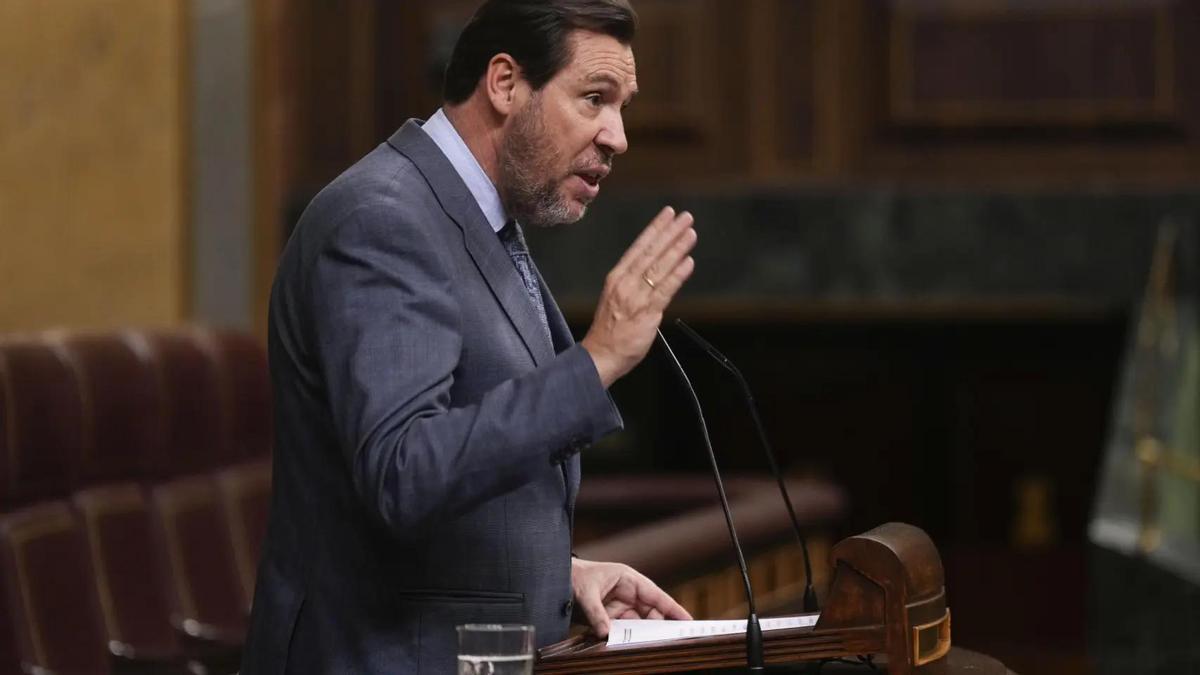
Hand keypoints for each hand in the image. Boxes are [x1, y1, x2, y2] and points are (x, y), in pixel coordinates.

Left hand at [571, 557, 692, 637]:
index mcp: (628, 579)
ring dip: (639, 635)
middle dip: (657, 627)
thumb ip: (597, 614)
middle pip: (650, 614)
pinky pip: (623, 630)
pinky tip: (625, 644)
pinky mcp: (611, 617)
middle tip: (663, 642)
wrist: (555, 578)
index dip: (673, 609)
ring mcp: (620, 606)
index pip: (656, 596)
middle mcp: (628, 593)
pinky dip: (625, 638)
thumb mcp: (585, 593)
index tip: (688, 621)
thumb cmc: (574, 577)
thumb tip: (606, 633)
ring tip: (642, 645)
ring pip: (638, 624)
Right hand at [581, 206, 696, 386]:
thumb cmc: (610, 330)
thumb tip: (658, 273)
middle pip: (651, 252)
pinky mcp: (647, 312)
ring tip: (690, 234)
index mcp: (617, 277)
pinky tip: (688, 262)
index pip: (638, 247)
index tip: (667, 215)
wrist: (600, 355)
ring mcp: (636, 297)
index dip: (655, 229)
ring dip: (677, 248)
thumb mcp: (617, 298)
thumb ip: (636, 285)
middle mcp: (625, 283)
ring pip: (660, 267)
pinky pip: (665, 289)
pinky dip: (677, 275)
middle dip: (670, 232)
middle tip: (685, 217)